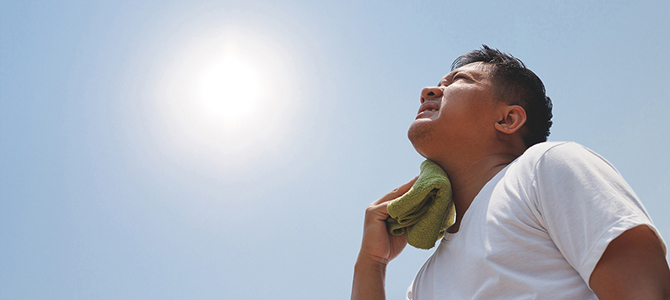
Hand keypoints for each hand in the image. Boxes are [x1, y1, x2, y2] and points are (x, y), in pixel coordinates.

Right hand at [351, 177, 417, 299]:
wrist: (376, 260)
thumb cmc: (389, 247)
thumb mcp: (403, 229)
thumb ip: (410, 218)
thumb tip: (426, 209)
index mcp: (383, 208)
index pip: (399, 195)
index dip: (412, 188)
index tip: (425, 181)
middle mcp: (377, 205)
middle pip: (397, 192)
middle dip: (412, 185)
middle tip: (425, 177)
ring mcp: (373, 208)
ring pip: (394, 196)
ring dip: (408, 190)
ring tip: (422, 184)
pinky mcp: (373, 213)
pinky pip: (390, 205)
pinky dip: (402, 202)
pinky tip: (413, 198)